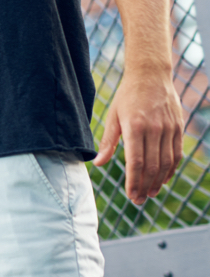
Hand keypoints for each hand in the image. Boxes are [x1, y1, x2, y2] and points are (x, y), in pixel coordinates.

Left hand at [94, 69, 183, 203]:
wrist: (151, 75)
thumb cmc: (128, 96)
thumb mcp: (113, 116)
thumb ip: (108, 142)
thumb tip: (98, 163)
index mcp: (135, 126)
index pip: (136, 162)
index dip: (134, 182)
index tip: (130, 195)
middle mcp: (155, 129)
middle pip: (152, 166)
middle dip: (145, 186)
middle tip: (139, 200)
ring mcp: (169, 128)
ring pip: (166, 163)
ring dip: (159, 182)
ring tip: (150, 193)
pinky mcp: (178, 128)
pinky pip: (176, 154)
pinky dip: (171, 169)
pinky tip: (163, 179)